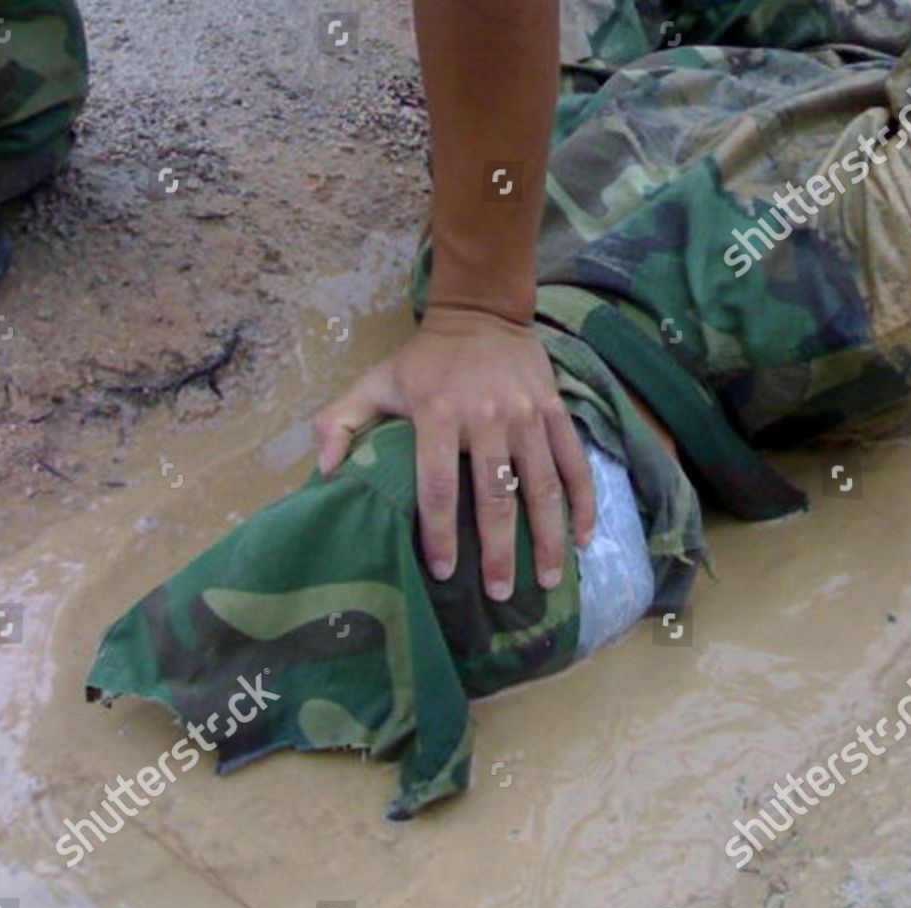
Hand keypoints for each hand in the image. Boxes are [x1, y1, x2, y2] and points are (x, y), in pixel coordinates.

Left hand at [315, 306, 594, 600]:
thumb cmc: (424, 359)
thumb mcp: (374, 382)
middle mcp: (487, 417)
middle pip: (496, 496)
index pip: (439, 486)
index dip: (441, 532)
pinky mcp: (555, 411)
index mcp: (438, 413)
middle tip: (500, 594)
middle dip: (500, 551)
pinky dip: (584, 502)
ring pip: (542, 485)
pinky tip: (585, 539)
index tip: (443, 571)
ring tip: (548, 581)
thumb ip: (341, 423)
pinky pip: (574, 462)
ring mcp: (527, 415)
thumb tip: (325, 472)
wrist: (481, 312)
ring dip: (548, 537)